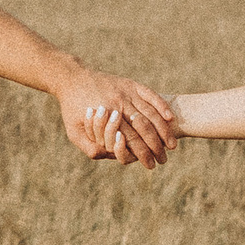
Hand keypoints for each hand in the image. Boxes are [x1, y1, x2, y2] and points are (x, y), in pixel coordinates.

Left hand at [59, 71, 176, 164]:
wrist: (71, 78)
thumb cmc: (72, 108)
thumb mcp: (73, 131)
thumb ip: (88, 146)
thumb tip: (107, 157)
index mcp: (107, 117)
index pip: (131, 140)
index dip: (143, 154)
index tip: (151, 166)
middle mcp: (120, 104)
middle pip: (145, 128)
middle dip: (157, 146)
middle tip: (164, 159)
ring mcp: (127, 92)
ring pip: (151, 112)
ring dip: (163, 129)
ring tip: (172, 144)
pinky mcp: (130, 84)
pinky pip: (150, 94)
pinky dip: (161, 105)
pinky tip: (170, 117)